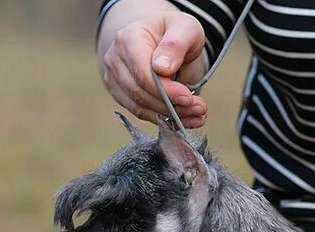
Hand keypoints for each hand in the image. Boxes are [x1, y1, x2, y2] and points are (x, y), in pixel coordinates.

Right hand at [100, 11, 208, 127]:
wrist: (163, 39)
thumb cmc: (176, 32)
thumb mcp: (186, 29)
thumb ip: (175, 44)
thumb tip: (162, 69)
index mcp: (128, 38)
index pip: (142, 73)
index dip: (165, 91)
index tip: (188, 98)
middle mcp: (115, 59)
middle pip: (140, 93)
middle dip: (172, 106)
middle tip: (200, 109)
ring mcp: (114, 78)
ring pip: (140, 107)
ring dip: (170, 116)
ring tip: (197, 115)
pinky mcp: (120, 94)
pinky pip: (141, 113)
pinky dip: (164, 120)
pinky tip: (185, 119)